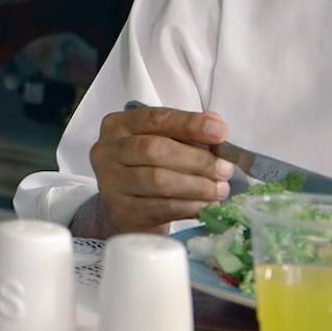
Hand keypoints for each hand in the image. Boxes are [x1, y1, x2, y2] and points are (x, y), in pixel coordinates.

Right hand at [86, 105, 233, 233]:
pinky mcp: (122, 212)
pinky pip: (160, 208)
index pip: (154, 119)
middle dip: (196, 160)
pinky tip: (205, 206)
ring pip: (157, 180)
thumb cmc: (151, 169)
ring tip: (219, 190)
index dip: (189, 124)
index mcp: (119, 126)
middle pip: (153, 149)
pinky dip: (189, 207)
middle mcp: (107, 151)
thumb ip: (188, 134)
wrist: (129, 208)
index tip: (219, 132)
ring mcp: (111, 182)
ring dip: (197, 186)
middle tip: (224, 170)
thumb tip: (217, 130)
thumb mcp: (166, 143)